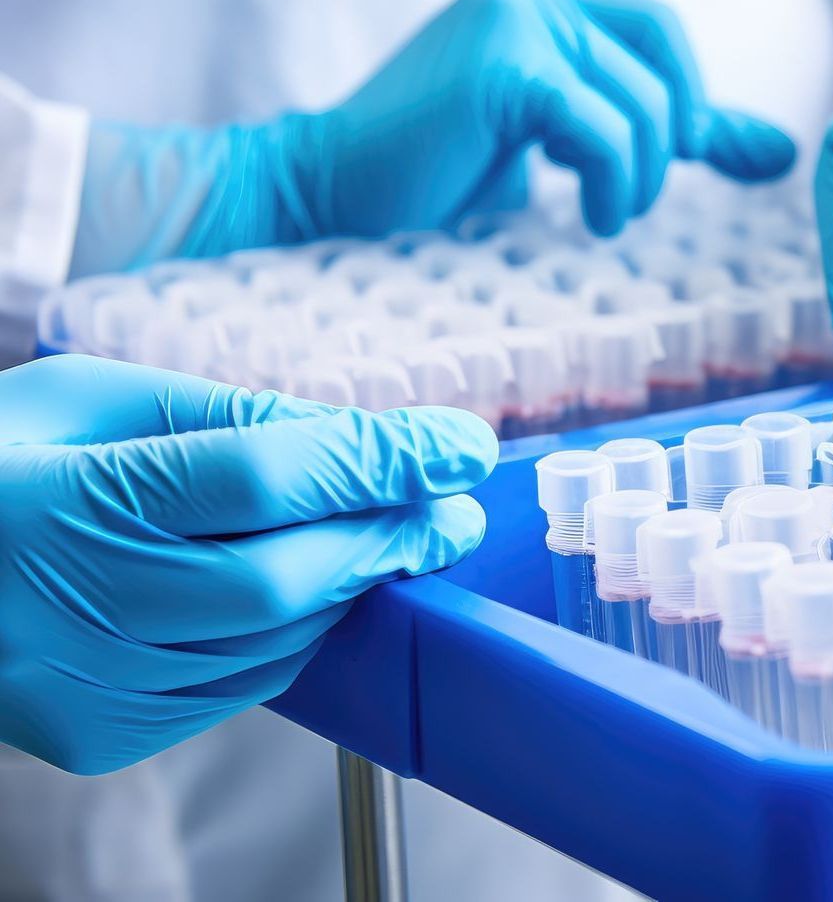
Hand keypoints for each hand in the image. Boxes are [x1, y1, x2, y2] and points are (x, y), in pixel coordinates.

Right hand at [0, 355, 494, 773]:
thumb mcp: (92, 399)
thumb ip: (225, 415)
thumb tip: (354, 438)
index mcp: (68, 497)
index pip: (264, 477)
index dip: (381, 460)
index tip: (464, 443)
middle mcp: (76, 604)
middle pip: (286, 576)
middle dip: (391, 536)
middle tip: (455, 507)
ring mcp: (89, 684)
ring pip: (274, 642)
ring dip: (351, 587)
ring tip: (395, 538)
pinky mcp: (103, 732)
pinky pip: (240, 685)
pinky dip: (294, 633)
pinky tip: (315, 589)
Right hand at [72, 0, 796, 273]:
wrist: (319, 195)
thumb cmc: (431, 179)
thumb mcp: (559, 150)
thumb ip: (654, 136)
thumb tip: (778, 150)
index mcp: (537, 6)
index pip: (659, 33)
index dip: (694, 100)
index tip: (718, 161)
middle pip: (663, 58)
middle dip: (671, 139)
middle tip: (629, 200)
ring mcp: (512, 21)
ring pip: (642, 100)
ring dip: (639, 176)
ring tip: (604, 217)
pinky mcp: (502, 66)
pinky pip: (605, 125)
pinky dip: (614, 180)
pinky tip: (591, 216)